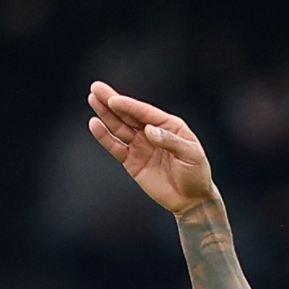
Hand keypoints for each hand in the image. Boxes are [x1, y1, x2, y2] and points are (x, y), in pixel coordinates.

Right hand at [87, 82, 215, 216]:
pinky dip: (105, 138)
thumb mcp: (191, 155)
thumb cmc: (197, 173)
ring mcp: (140, 146)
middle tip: (95, 88)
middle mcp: (151, 132)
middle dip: (111, 101)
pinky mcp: (132, 162)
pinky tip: (95, 125)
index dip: (128, 106)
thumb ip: (170, 141)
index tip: (113, 100)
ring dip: (105, 115)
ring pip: (119, 128)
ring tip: (92, 99)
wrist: (192, 200)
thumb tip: (148, 130)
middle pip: (128, 115)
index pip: (144, 112)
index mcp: (168, 125)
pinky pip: (116, 148)